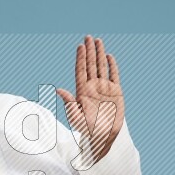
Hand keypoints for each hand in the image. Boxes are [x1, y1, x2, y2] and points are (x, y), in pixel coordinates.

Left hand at [56, 35, 124, 161]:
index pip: (81, 71)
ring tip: (97, 41)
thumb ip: (69, 104)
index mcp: (82, 92)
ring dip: (99, 54)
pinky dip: (112, 66)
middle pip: (90, 65)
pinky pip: (114, 75)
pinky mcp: (115, 92)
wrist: (104, 137)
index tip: (80, 46)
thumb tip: (58, 90)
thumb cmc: (88, 130)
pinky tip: (109, 56)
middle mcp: (92, 87)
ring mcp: (104, 88)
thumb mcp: (77, 118)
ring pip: (101, 67)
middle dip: (89, 51)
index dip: (80, 58)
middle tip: (88, 36)